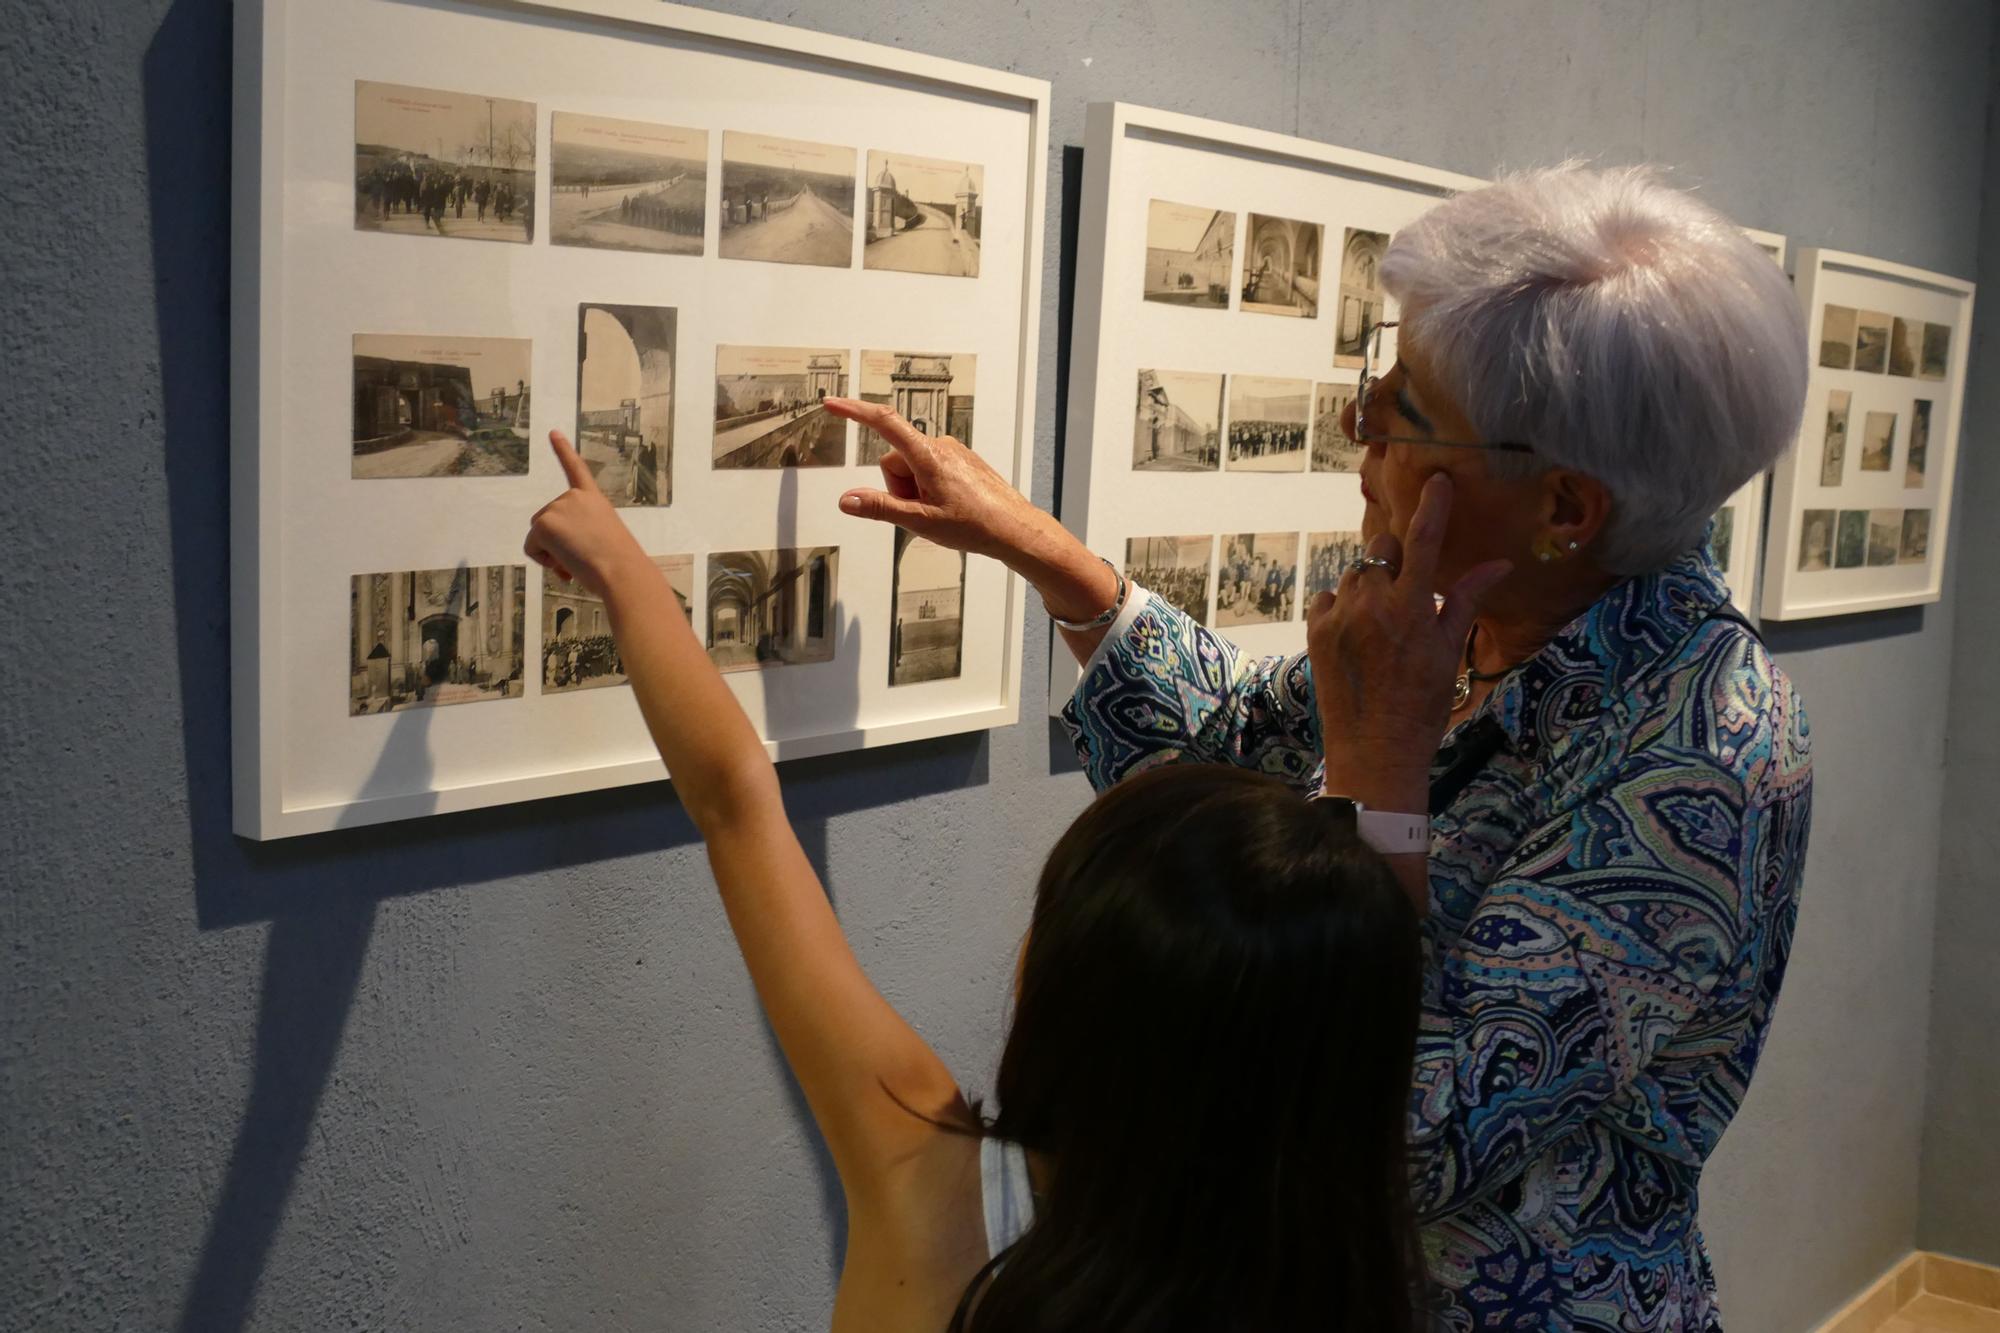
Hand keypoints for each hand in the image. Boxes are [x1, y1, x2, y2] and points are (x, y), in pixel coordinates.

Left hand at [523, 430, 648, 593]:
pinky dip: (543, 560)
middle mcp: (574, 497)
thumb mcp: (602, 540)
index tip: (553, 432)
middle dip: (556, 543)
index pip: (576, 469)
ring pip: (538, 536)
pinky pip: (532, 548)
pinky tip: (565, 563)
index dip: (563, 450)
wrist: (621, 570)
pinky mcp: (544, 523)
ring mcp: (558, 507)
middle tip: (581, 558)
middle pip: (548, 520)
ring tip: (576, 561)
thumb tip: (563, 565)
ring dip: (551, 553)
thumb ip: (581, 539)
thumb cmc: (620, 564)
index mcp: (593, 498)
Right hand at [825, 398, 1042, 562]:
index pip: (883, 424)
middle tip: (921, 511)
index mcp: (928, 456)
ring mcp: (952, 451)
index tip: (833, 403)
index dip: (854, 411)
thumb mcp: (921, 521)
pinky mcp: (960, 459)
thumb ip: (880, 508)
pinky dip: (929, 487)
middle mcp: (940, 445)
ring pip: (911, 467)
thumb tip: (848, 500)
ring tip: (939, 510)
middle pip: (894, 461)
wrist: (1014, 528)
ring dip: (914, 490)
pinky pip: (929, 468)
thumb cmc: (976, 525)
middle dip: (897, 487)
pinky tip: (949, 505)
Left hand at [1307, 474, 1509, 799]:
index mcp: (1411, 608)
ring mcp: (1339, 617)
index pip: (1423, 541)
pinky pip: (1329, 597)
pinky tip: (1358, 632)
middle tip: (1409, 590)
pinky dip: (1343, 605)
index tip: (1438, 480)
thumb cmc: (1422, 707)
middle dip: (1397, 559)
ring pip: (1355, 574)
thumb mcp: (1450, 652)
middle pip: (1383, 551)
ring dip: (1371, 585)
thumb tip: (1499, 564)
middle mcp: (1371, 604)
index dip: (1432, 506)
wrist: (1375, 751)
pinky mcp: (1315, 632)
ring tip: (1384, 623)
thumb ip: (1467, 601)